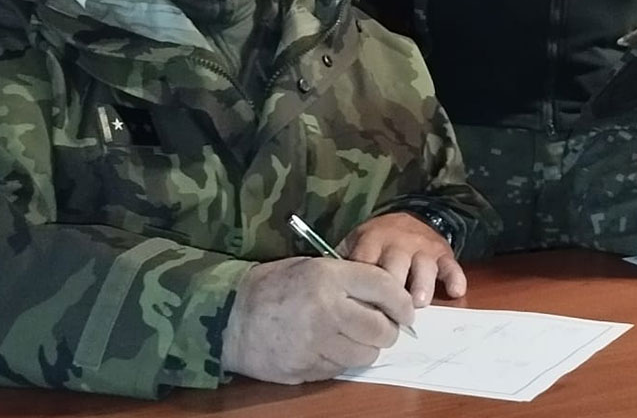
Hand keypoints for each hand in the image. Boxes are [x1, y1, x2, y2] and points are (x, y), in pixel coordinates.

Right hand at [222, 256, 414, 383]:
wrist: (228, 316)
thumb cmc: (272, 286)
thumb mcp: (310, 267)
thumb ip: (347, 278)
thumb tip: (388, 298)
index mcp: (328, 277)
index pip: (383, 287)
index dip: (402, 301)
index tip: (408, 311)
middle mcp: (326, 309)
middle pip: (381, 329)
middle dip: (388, 331)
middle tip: (382, 328)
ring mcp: (316, 343)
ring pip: (366, 355)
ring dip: (366, 349)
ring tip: (353, 338)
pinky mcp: (306, 368)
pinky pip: (341, 369)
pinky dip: (342, 361)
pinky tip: (328, 348)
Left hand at [340, 211, 466, 306]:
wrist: (407, 219)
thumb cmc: (376, 243)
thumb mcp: (355, 246)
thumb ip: (345, 267)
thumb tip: (329, 296)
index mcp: (371, 241)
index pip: (366, 265)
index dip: (363, 288)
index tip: (359, 311)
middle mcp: (397, 243)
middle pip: (395, 265)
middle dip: (393, 288)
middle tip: (389, 314)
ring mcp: (422, 248)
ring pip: (423, 266)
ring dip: (422, 284)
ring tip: (419, 302)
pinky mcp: (443, 253)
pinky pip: (451, 265)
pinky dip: (454, 278)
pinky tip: (455, 291)